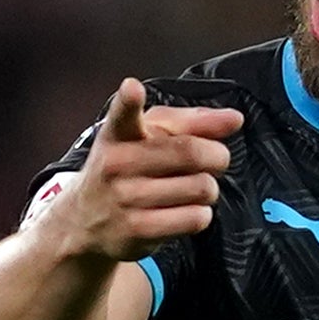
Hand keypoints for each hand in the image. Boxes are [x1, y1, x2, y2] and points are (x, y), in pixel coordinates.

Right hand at [46, 80, 242, 260]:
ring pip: (202, 188)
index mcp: (119, 134)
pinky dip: (201, 214)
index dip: (129, 101)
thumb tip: (234, 119)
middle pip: (192, 153)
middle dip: (217, 156)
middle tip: (213, 160)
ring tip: (191, 189)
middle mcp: (117, 164)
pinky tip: (183, 210)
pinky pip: (196, 218)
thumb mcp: (151, 136)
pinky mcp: (137, 231)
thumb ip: (194, 122)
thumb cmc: (128, 169)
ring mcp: (125, 199)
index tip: (132, 88)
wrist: (84, 221)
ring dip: (208, 189)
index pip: (123, 115)